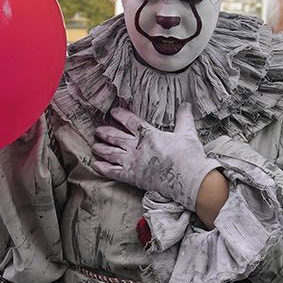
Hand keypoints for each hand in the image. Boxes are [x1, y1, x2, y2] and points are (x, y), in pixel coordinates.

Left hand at [91, 102, 219, 210]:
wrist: (186, 178)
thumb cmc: (187, 155)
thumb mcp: (187, 132)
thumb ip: (184, 117)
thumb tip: (186, 104)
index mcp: (148, 134)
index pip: (130, 121)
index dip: (120, 115)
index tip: (114, 112)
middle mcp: (136, 147)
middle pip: (115, 137)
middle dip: (106, 132)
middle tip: (98, 130)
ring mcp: (132, 162)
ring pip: (111, 153)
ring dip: (101, 149)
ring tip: (95, 146)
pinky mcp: (131, 177)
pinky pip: (112, 172)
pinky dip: (103, 168)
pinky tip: (96, 165)